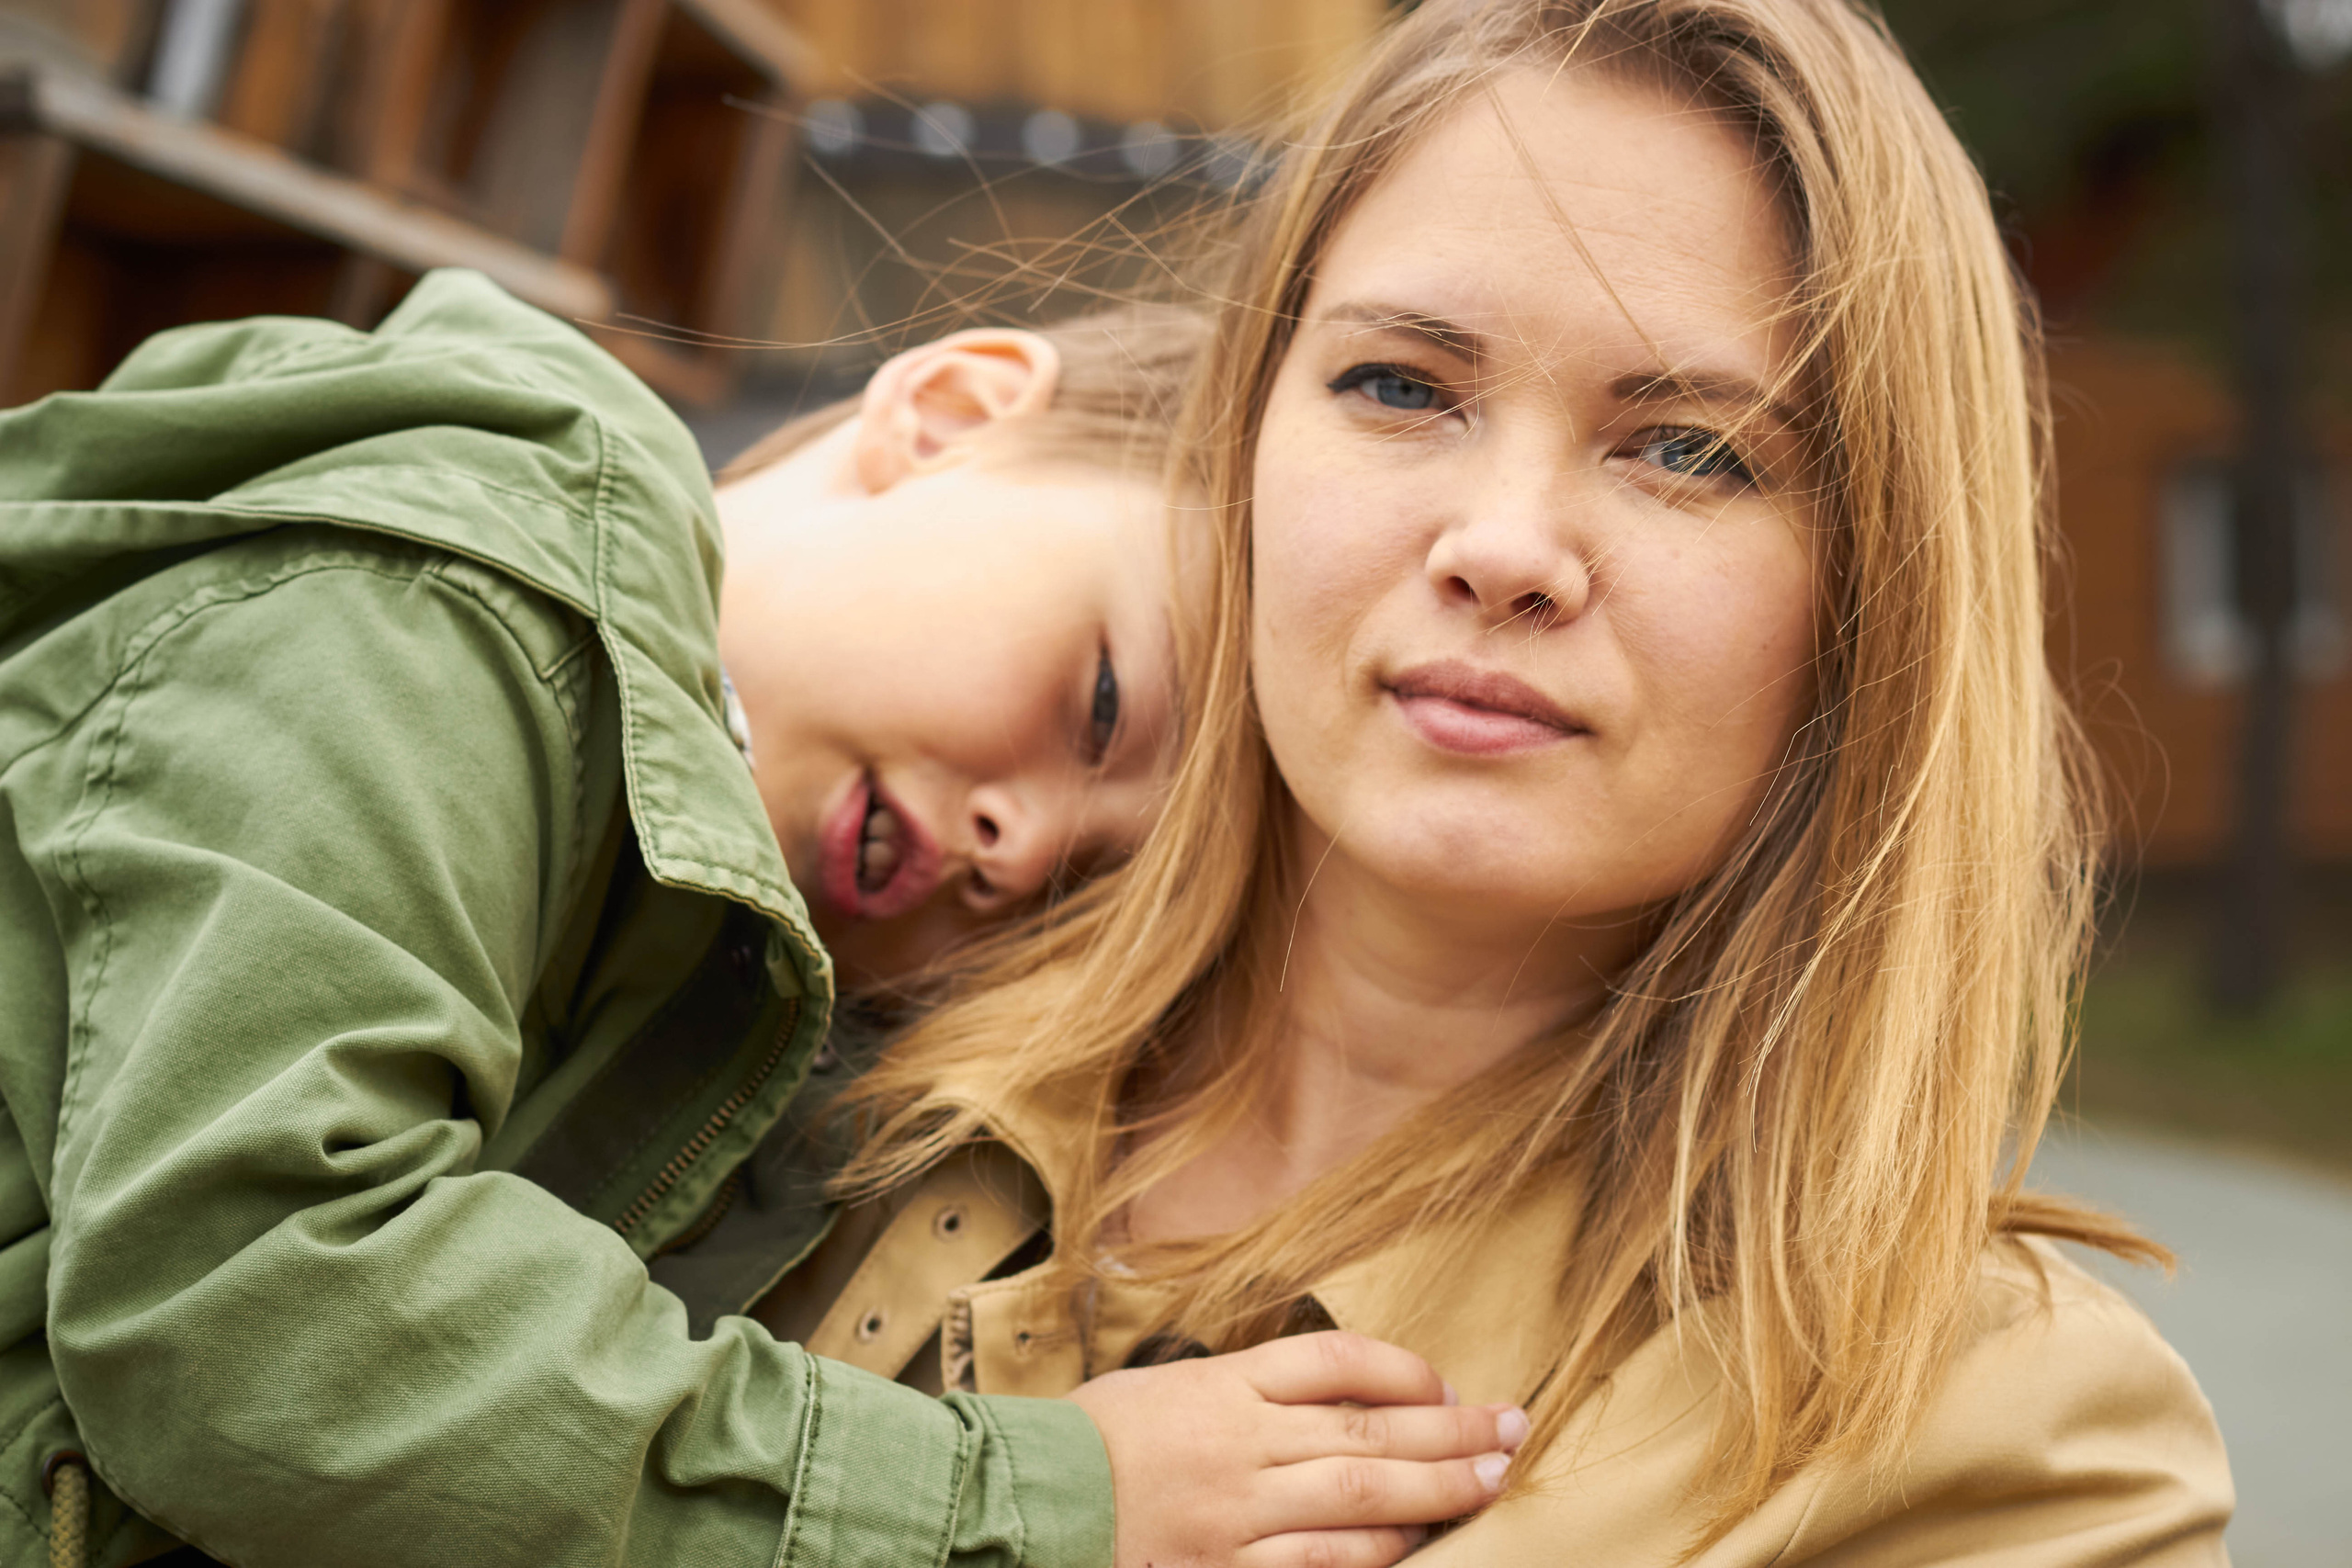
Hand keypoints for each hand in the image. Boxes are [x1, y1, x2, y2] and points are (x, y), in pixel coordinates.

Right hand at [1066, 1330, 1525, 1567]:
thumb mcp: (1168, 1383)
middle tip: (1514, 1429)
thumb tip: (1347, 1395)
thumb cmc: (1096, 1441)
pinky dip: (1377, 1555)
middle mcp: (1237, 1443)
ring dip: (1438, 1492)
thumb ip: (1250, 1386)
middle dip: (1455, 1432)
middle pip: (1370, 1430)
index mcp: (1221, 1383)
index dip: (1407, 1373)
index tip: (1449, 1387)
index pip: (1338, 1361)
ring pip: (1360, 1499)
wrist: (1021, 1508)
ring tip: (1490, 1483)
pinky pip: (1321, 1565)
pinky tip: (1418, 1544)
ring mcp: (1234, 1516)